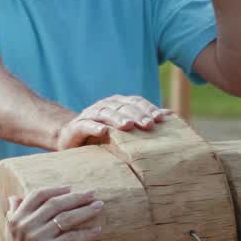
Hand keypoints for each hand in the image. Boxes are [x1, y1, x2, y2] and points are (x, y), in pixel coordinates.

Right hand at [0, 187, 103, 240]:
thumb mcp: (10, 233)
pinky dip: (87, 233)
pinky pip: (72, 237)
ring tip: (99, 206)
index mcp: (16, 218)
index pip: (37, 195)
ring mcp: (37, 238)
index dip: (55, 190)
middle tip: (92, 193)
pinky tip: (97, 230)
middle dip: (76, 197)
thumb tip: (15, 197)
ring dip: (85, 211)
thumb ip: (14, 213)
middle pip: (55, 204)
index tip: (70, 187)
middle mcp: (26, 225)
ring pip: (66, 218)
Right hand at [54, 95, 171, 149]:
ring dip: (117, 118)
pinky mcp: (76, 127)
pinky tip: (103, 131)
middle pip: (122, 107)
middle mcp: (104, 106)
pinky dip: (94, 126)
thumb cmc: (103, 135)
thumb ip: (144, 120)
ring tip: (128, 126)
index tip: (159, 118)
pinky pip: (85, 125)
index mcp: (117, 104)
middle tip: (148, 125)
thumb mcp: (124, 128)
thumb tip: (169, 114)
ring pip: (105, 113)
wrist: (71, 139)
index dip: (147, 108)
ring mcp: (89, 115)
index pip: (135, 101)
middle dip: (136, 114)